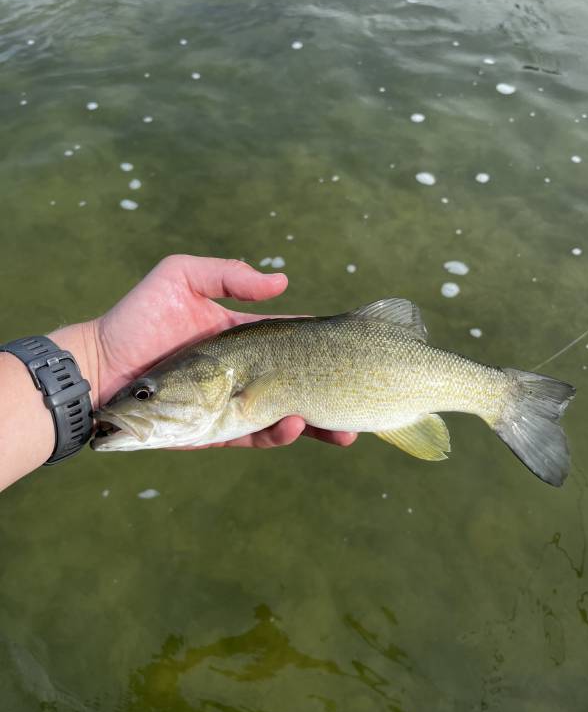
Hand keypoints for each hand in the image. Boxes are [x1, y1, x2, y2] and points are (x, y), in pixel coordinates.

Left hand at [90, 255, 356, 448]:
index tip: (352, 345)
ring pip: (288, 416)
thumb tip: (282, 283)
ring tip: (346, 429)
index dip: (321, 344)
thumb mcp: (180, 277)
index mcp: (242, 340)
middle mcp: (245, 374)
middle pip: (298, 383)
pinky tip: (297, 423)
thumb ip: (228, 275)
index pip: (291, 341)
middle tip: (363, 397)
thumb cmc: (137, 318)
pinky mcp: (220, 431)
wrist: (101, 366)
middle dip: (331, 392)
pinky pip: (258, 436)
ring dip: (318, 423)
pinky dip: (280, 434)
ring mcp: (235, 404)